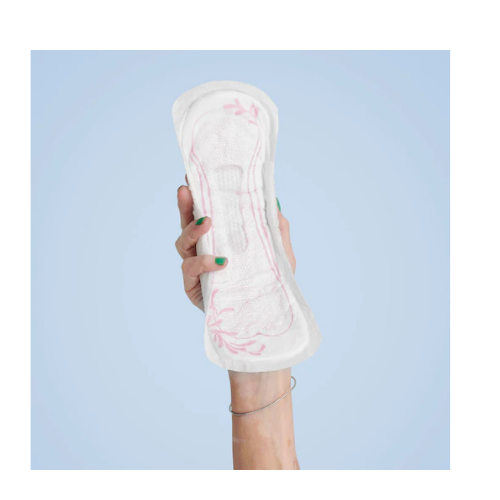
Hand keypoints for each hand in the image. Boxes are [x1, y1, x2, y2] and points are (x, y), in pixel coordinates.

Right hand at [176, 185, 295, 309]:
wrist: (268, 317)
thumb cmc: (270, 282)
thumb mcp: (280, 252)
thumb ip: (276, 228)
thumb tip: (273, 200)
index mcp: (220, 239)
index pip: (205, 213)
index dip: (197, 196)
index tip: (193, 175)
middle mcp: (203, 250)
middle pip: (186, 224)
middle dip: (184, 206)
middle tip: (186, 190)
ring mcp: (196, 269)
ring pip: (182, 244)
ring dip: (192, 231)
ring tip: (207, 222)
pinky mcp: (194, 288)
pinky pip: (190, 270)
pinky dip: (203, 262)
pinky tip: (220, 261)